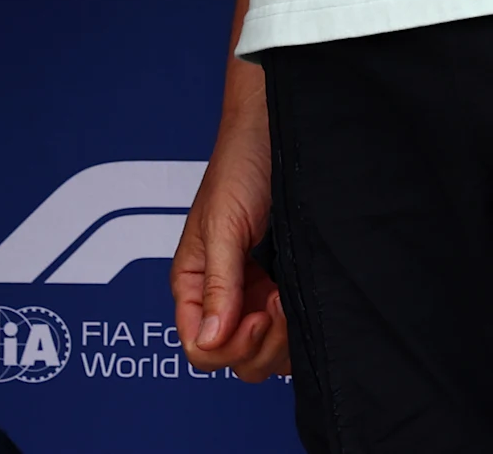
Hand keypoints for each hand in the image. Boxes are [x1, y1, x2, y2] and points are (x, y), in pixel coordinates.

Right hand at [172, 59, 288, 378]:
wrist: (277, 133)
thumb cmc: (241, 165)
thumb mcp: (223, 225)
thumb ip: (217, 285)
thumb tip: (208, 341)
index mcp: (193, 284)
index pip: (199, 349)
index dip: (229, 345)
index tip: (256, 311)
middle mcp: (221, 297)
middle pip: (233, 361)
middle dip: (260, 343)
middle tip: (278, 301)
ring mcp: (254, 296)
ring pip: (263, 355)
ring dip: (282, 336)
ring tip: (290, 292)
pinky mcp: (281, 289)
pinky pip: (287, 334)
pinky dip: (296, 325)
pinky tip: (299, 291)